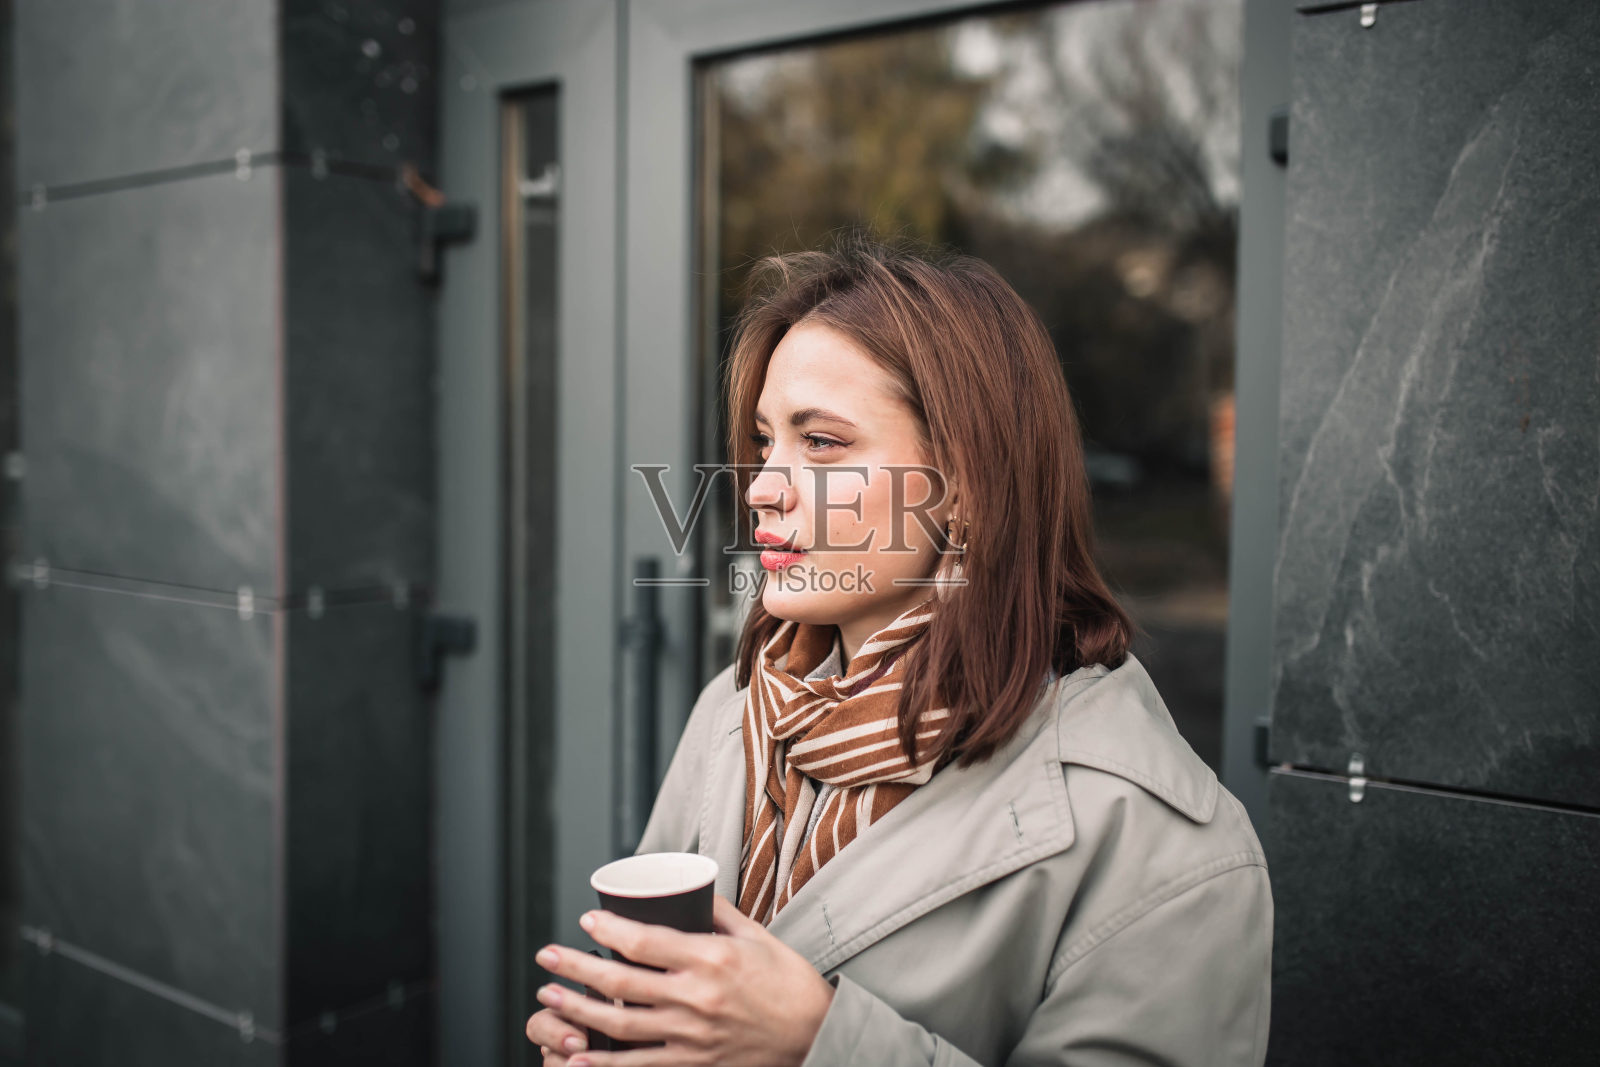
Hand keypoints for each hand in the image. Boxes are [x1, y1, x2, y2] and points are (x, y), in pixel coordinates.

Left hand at [524, 894, 835, 1065]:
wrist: (815, 1034)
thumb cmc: (788, 982)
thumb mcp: (756, 936)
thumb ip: (718, 913)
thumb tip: (687, 890)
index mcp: (711, 958)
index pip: (645, 941)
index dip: (608, 930)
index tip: (586, 921)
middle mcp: (697, 997)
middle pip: (621, 983)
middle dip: (576, 968)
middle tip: (547, 956)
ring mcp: (692, 1035)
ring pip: (620, 1026)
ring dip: (577, 1012)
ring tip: (549, 999)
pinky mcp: (694, 1064)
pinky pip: (640, 1066)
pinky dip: (604, 1065)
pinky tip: (576, 1060)